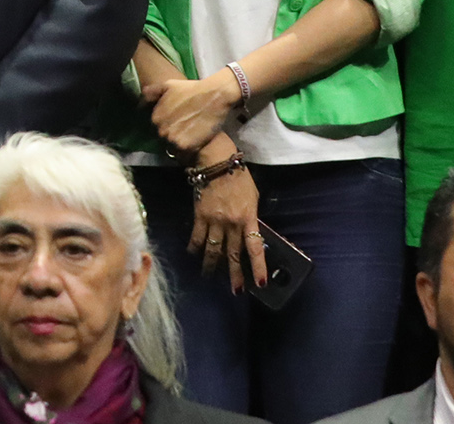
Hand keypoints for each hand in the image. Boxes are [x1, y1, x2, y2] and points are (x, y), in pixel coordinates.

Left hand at [143, 71, 243, 155]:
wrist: (214, 96)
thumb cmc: (191, 89)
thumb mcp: (168, 86)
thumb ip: (151, 93)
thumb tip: (139, 105)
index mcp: (155, 117)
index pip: (157, 127)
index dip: (168, 124)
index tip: (178, 120)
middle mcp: (161, 129)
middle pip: (165, 138)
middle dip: (173, 133)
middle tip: (187, 126)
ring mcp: (173, 139)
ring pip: (174, 146)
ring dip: (181, 142)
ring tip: (192, 132)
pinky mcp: (186, 147)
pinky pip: (185, 153)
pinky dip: (190, 148)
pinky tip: (197, 138)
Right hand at [189, 167, 265, 293]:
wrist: (216, 162)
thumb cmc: (239, 178)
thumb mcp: (253, 198)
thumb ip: (251, 217)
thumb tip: (248, 232)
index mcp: (248, 218)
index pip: (255, 248)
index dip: (258, 267)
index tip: (260, 283)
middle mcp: (231, 223)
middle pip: (233, 254)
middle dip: (234, 274)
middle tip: (236, 291)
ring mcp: (214, 221)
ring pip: (213, 249)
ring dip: (212, 265)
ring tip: (209, 277)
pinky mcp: (199, 215)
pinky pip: (197, 236)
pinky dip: (195, 247)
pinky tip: (193, 255)